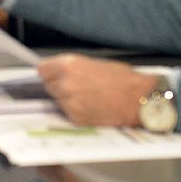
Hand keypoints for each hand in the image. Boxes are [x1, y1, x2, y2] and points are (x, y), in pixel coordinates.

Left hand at [36, 55, 154, 126]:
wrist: (138, 98)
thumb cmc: (123, 79)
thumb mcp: (94, 63)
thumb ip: (72, 68)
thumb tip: (59, 72)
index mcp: (68, 65)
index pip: (42, 70)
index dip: (50, 74)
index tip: (54, 76)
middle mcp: (65, 83)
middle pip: (48, 86)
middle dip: (59, 88)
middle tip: (78, 88)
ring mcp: (69, 102)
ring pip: (58, 101)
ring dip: (68, 101)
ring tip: (89, 98)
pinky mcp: (75, 117)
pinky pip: (68, 114)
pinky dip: (77, 112)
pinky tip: (92, 107)